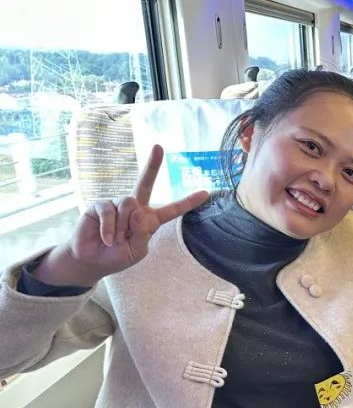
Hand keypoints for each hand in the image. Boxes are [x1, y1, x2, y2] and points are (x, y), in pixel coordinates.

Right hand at [31, 144, 207, 287]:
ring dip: (123, 226)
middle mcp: (134, 208)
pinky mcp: (100, 204)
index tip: (206, 192)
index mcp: (150, 220)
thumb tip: (138, 211)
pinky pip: (110, 211)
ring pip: (129, 203)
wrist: (92, 261)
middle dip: (152, 165)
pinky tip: (106, 239)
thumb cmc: (116, 257)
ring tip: (115, 240)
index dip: (188, 202)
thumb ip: (143, 234)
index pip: (172, 210)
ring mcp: (117, 204)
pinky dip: (110, 229)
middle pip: (145, 183)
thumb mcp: (137, 251)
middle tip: (159, 146)